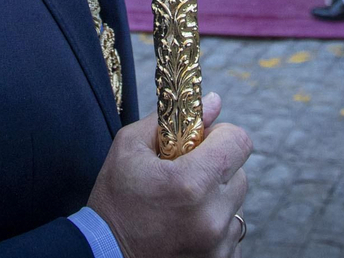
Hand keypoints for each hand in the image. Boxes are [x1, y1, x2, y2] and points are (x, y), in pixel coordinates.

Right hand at [88, 91, 251, 257]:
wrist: (103, 256)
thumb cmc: (113, 203)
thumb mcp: (129, 150)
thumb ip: (170, 120)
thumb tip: (213, 101)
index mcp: (191, 182)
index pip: (239, 142)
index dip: (222, 136)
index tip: (202, 143)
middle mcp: (212, 216)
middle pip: (240, 174)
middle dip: (217, 169)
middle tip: (186, 176)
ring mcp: (218, 244)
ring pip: (236, 206)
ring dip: (217, 200)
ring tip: (183, 207)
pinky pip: (232, 233)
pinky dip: (215, 227)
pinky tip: (186, 227)